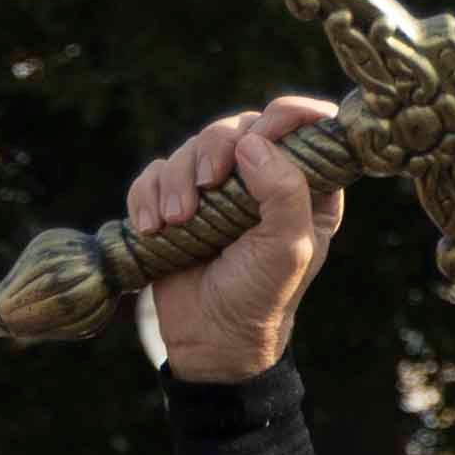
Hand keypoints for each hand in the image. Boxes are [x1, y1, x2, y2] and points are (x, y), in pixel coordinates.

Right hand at [139, 97, 346, 380]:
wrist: (211, 339)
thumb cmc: (261, 297)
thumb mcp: (288, 250)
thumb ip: (285, 192)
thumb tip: (252, 141)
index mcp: (306, 186)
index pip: (307, 125)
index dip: (287, 115)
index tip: (264, 131)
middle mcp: (263, 179)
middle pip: (239, 126)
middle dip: (215, 148)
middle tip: (207, 185)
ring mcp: (218, 189)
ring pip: (192, 147)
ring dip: (177, 180)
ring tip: (176, 222)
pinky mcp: (177, 200)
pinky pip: (156, 174)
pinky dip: (148, 195)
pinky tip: (152, 227)